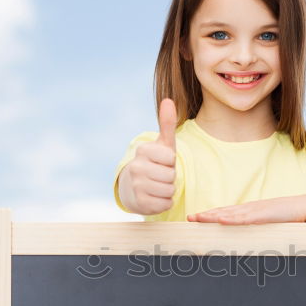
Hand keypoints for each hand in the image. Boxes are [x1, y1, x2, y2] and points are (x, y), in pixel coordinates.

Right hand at [124, 98, 176, 214]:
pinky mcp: (140, 203)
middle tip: (160, 176)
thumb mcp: (163, 144)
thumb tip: (168, 100)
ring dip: (168, 190)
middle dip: (170, 177)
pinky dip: (165, 202)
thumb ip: (167, 124)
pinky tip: (155, 197)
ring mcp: (137, 186)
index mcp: (143, 150)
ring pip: (169, 190)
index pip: (171, 159)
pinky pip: (166, 204)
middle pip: (171, 176)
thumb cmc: (154, 163)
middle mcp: (136, 167)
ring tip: (158, 186)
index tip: (162, 162)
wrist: (134, 186)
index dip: (171, 162)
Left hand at [187, 196, 305, 224]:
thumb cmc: (289, 217)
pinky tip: (220, 219)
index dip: (211, 215)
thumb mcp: (270, 224)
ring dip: (213, 216)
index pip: (227, 212)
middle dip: (206, 215)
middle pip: (223, 211)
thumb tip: (252, 240)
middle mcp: (250, 208)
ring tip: (198, 218)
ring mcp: (255, 210)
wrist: (305, 208)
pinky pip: (244, 218)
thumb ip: (260, 230)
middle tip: (189, 218)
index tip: (197, 218)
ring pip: (229, 213)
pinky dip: (231, 218)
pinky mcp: (263, 215)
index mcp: (250, 211)